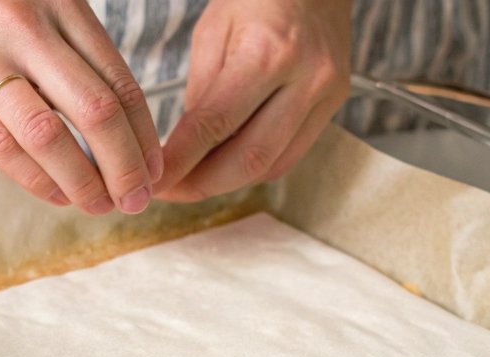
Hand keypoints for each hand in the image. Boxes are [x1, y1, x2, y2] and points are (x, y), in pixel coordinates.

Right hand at [0, 0, 162, 213]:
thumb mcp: (29, 12)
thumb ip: (69, 57)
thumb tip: (119, 129)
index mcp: (59, 3)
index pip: (118, 81)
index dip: (143, 136)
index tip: (153, 170)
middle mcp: (24, 22)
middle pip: (95, 110)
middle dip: (124, 167)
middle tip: (135, 200)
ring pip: (49, 134)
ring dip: (82, 181)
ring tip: (97, 205)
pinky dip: (34, 179)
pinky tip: (54, 194)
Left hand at [154, 0, 351, 201]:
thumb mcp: (213, 31)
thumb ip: (200, 92)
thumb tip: (186, 148)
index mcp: (268, 53)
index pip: (214, 125)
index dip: (181, 162)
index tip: (155, 182)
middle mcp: (304, 79)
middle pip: (249, 158)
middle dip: (203, 184)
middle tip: (170, 192)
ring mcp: (325, 96)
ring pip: (272, 164)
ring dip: (228, 182)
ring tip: (193, 182)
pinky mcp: (334, 106)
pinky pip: (290, 155)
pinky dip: (255, 168)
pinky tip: (229, 166)